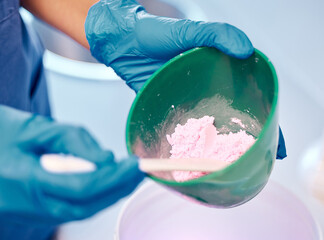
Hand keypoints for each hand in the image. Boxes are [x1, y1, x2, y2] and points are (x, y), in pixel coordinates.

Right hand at [0, 105, 143, 238]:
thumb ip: (74, 141)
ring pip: (82, 211)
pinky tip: (108, 181)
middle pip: (87, 206)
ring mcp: (34, 213)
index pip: (84, 188)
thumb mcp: (35, 129)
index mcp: (27, 182)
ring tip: (129, 176)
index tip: (135, 163)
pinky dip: (96, 196)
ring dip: (110, 194)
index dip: (114, 177)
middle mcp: (31, 206)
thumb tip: (107, 159)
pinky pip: (73, 208)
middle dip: (118, 189)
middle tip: (139, 171)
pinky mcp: (38, 211)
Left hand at [85, 0, 285, 159]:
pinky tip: (200, 159)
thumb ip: (216, 34)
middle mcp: (208, 91)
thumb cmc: (155, 33)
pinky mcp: (171, 111)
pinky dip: (194, 147)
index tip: (277, 143)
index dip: (267, 120)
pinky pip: (186, 132)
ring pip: (211, 129)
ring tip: (232, 165)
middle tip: (259, 161)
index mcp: (220, 72)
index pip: (251, 98)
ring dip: (222, 148)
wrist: (124, 43)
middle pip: (234, 119)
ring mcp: (190, 103)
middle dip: (247, 142)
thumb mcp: (189, 30)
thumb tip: (246, 50)